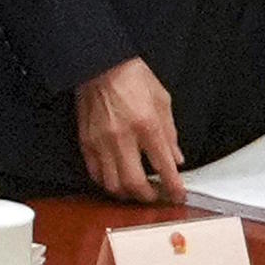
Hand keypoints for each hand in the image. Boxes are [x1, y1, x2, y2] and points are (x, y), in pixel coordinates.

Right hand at [73, 57, 185, 202]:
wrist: (101, 67)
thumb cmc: (132, 79)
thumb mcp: (162, 101)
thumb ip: (170, 133)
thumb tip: (175, 158)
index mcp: (147, 125)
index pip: (163, 165)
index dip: (173, 186)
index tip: (178, 196)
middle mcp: (122, 138)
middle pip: (134, 183)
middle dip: (148, 196)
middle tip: (156, 197)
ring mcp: (101, 144)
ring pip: (113, 184)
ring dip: (127, 194)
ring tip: (137, 191)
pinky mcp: (86, 144)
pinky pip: (96, 174)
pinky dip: (108, 183)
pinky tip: (117, 180)